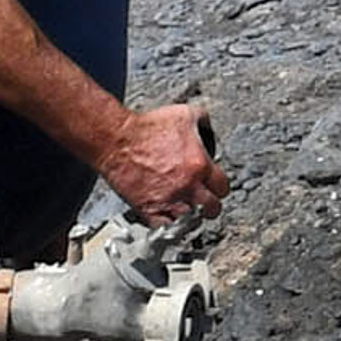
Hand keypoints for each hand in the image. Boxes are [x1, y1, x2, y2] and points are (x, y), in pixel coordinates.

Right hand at [98, 100, 229, 224]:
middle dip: (211, 207)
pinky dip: (167, 223)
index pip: (223, 187)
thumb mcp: (187, 115)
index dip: (221, 187)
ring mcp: (167, 199)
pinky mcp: (147, 208)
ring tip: (187, 210)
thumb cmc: (148, 127)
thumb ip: (205, 125)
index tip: (216, 188)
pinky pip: (163, 226)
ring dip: (189, 215)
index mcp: (200, 166)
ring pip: (189, 219)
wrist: (117, 139)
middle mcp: (187, 186)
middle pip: (211, 208)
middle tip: (207, 206)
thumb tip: (209, 135)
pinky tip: (168, 217)